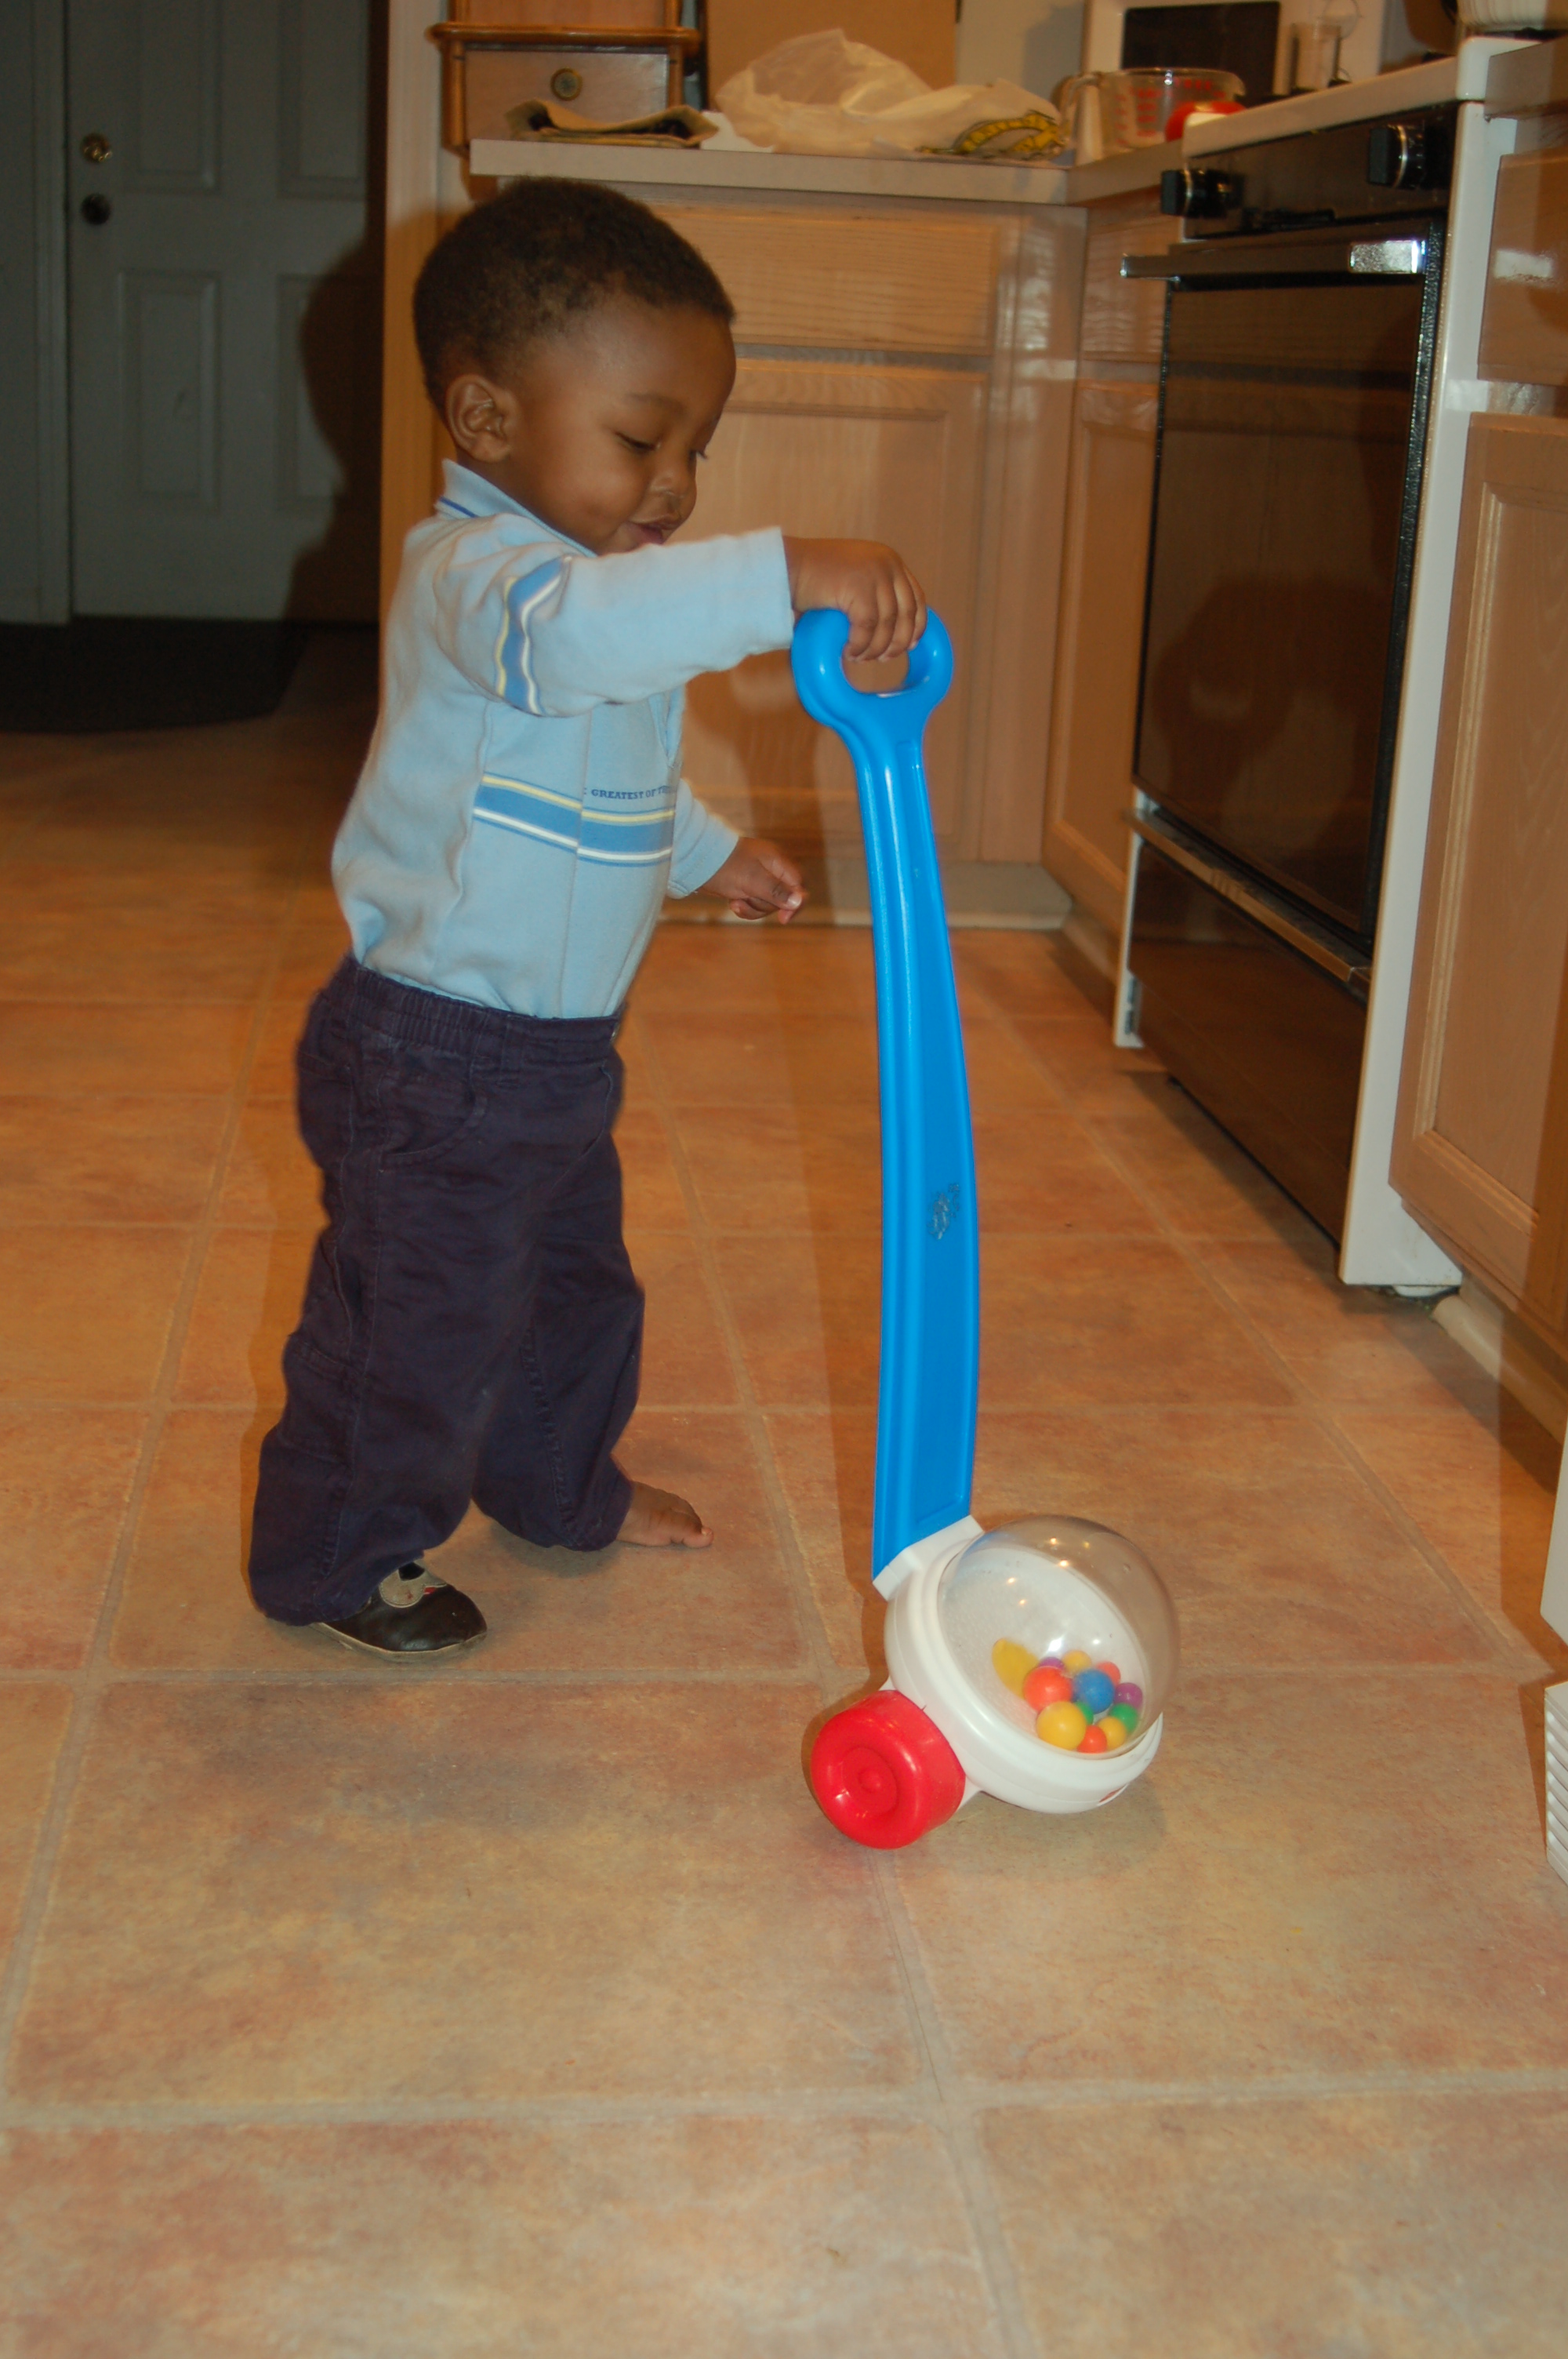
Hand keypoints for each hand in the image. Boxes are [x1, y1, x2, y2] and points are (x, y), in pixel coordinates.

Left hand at [702, 836, 805, 922]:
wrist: (695, 861)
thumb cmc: (725, 867)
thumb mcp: (753, 880)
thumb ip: (777, 891)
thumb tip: (799, 900)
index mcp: (777, 862)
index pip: (798, 885)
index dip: (794, 903)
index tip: (782, 919)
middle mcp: (771, 869)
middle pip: (783, 898)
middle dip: (764, 905)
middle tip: (747, 898)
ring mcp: (758, 877)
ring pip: (767, 903)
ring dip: (752, 907)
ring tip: (735, 901)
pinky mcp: (747, 885)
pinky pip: (754, 903)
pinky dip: (745, 907)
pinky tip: (732, 902)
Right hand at [782, 538, 926, 661]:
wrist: (787, 565)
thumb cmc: (814, 576)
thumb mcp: (854, 577)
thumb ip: (874, 592)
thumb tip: (890, 629)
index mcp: (889, 559)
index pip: (915, 596)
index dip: (917, 625)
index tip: (911, 645)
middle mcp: (887, 563)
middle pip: (906, 613)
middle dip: (898, 641)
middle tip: (883, 659)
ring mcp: (874, 573)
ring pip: (887, 624)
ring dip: (875, 648)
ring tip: (860, 658)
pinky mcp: (859, 587)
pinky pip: (867, 628)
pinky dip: (859, 645)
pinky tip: (849, 653)